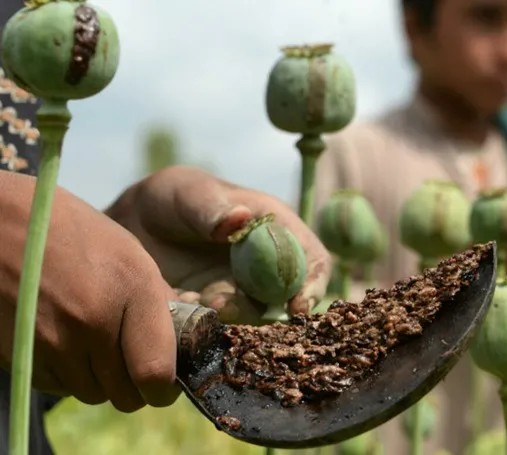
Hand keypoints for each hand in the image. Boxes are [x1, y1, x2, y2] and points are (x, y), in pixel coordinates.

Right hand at [0, 171, 180, 411]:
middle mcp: (93, 321)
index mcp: (133, 290)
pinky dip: (67, 375)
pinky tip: (67, 343)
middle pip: (124, 395)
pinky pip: (56, 386)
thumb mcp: (131, 254)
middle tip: (133, 366)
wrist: (4, 223)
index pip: (155, 372)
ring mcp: (51, 340)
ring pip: (91, 394)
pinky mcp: (20, 352)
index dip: (164, 388)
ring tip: (98, 346)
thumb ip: (159, 302)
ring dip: (100, 381)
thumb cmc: (75, 233)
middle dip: (134, 387)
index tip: (165, 383)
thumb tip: (181, 344)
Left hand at [105, 165, 331, 320]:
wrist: (131, 227)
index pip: (312, 260)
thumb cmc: (170, 199)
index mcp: (277, 229)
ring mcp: (243, 293)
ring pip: (253, 319)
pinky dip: (201, 325)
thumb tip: (240, 219)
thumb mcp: (187, 193)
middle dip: (262, 309)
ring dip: (227, 317)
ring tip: (191, 299)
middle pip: (288, 299)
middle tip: (222, 305)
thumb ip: (210, 206)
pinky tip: (175, 304)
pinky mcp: (217, 315)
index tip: (296, 304)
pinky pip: (220, 330)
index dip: (312, 283)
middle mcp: (268, 266)